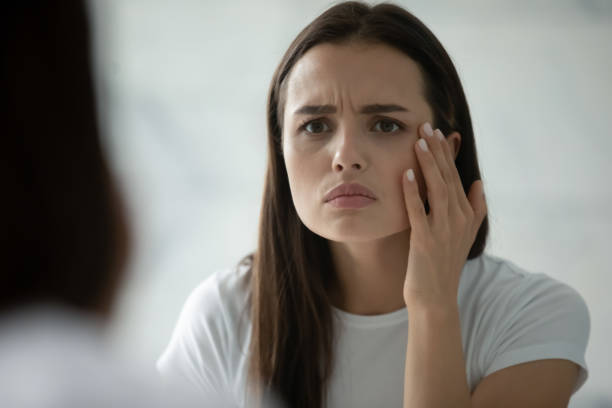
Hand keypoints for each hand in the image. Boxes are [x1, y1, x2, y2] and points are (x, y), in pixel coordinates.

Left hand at [402, 123, 486, 309]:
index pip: (455, 176)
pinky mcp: (425, 240)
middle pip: (447, 178)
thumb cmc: (444, 263)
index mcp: (467, 215)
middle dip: (437, 151)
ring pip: (437, 189)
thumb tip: (478, 181)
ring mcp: (443, 230)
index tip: (438, 132)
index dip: (446, 154)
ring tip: (418, 141)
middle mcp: (459, 219)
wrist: (436, 297)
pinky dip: (412, 192)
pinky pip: (418, 211)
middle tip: (426, 126)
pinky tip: (406, 174)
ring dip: (428, 164)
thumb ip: (474, 207)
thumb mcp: (464, 234)